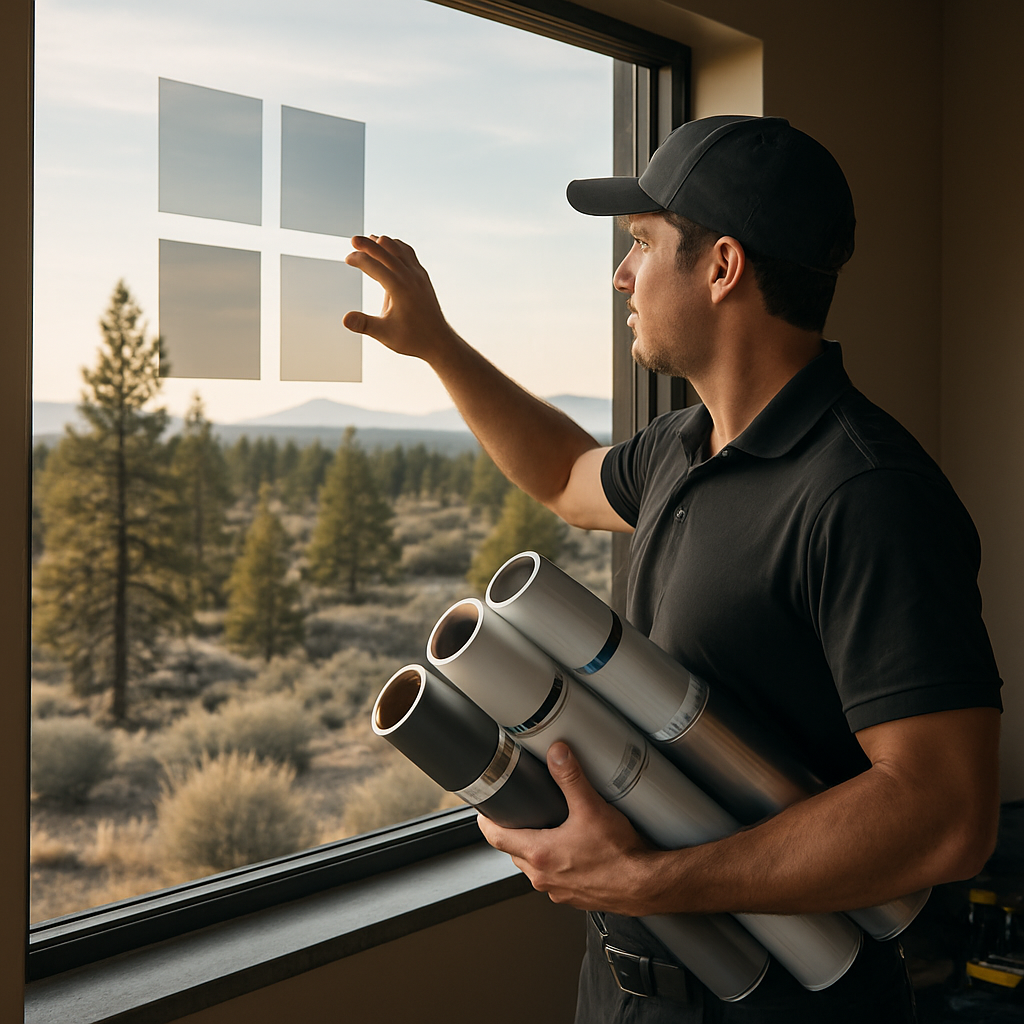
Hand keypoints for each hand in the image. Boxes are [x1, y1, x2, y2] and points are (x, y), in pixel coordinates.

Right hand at [343, 234, 457, 361]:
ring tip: (369, 240)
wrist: (438, 341)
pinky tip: (389, 248)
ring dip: (382, 243)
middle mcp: (410, 276)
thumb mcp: (384, 334)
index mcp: (399, 287)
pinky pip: (408, 253)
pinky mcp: (423, 276)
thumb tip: (344, 319)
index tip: (347, 259)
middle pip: (385, 250)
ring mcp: (418, 274)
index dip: (358, 259)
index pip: (373, 265)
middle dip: (367, 244)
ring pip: (399, 248)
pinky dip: (396, 246)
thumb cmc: (412, 339)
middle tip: (353, 240)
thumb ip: (363, 324)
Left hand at [477, 742, 663, 914]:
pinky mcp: (574, 896)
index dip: (487, 821)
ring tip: (549, 829)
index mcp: (540, 854)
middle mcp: (543, 876)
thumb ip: (571, 778)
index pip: (496, 838)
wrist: (646, 885)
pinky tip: (573, 851)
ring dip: (537, 849)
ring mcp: (557, 889)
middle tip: (520, 813)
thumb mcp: (592, 808)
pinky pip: (555, 877)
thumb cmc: (620, 855)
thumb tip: (558, 754)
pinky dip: (556, 863)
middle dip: (515, 832)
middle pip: (514, 851)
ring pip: (535, 866)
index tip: (484, 811)